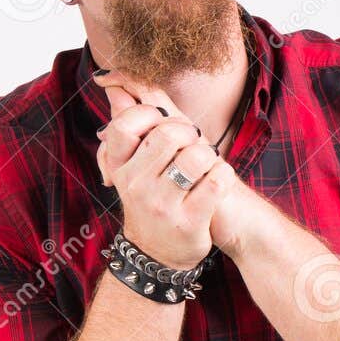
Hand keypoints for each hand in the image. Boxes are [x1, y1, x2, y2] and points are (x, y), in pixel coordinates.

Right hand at [95, 70, 253, 262]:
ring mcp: (162, 205)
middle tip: (192, 146)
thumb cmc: (152, 200)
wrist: (158, 255)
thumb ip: (129, 125)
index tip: (163, 126)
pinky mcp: (189, 221)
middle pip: (169, 134)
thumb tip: (116, 85)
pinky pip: (217, 180)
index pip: (125, 125)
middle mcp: (136, 186)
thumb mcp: (132, 167)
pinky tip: (216, 181)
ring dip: (209, 156)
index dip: (151, 116)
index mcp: (120, 168)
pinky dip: (223, 174)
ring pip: (196, 155)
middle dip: (189, 133)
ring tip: (204, 167)